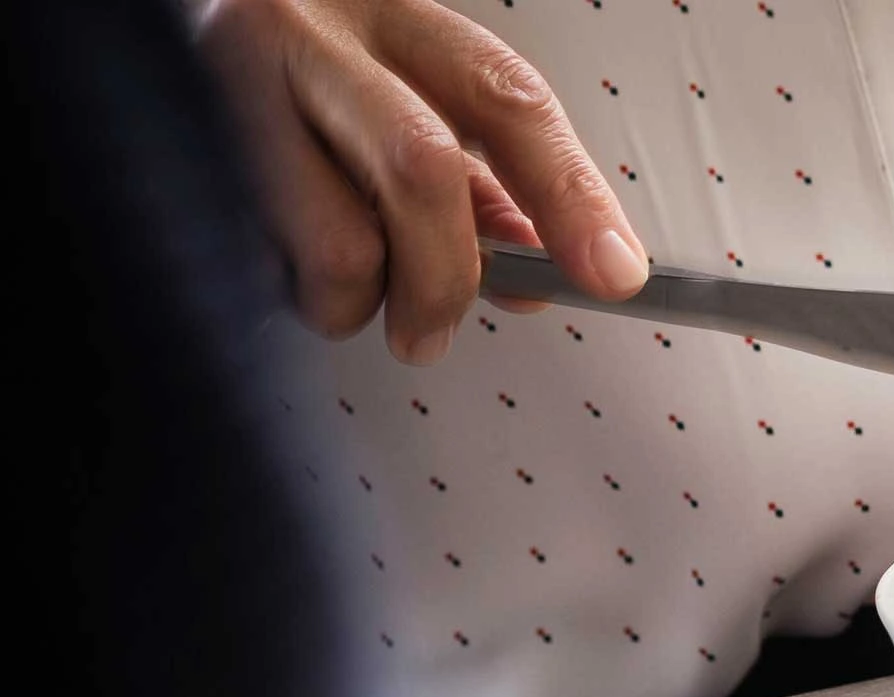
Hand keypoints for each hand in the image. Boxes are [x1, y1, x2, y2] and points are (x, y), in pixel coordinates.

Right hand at [197, 0, 646, 362]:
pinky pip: (261, 263)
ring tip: (336, 288)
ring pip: (336, 241)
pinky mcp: (179, 146)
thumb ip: (478, 183)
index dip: (570, 195)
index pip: (508, 100)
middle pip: (420, 170)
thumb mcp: (401, 101)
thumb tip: (540, 274)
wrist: (147, 33)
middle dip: (447, 277)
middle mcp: (311, 32)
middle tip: (433, 334)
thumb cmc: (294, 76)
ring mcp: (232, 82)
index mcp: (391, 14)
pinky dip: (288, 288)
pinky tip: (277, 257)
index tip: (614, 273)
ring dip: (352, 301)